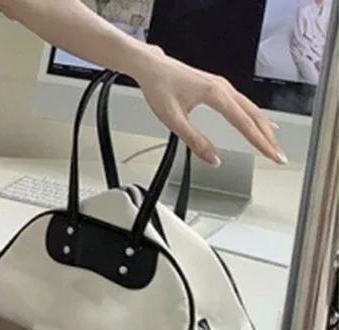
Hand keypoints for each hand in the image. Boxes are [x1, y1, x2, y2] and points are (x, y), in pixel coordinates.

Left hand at [133, 47, 287, 165]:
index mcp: (216, 94)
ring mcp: (222, 86)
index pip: (245, 124)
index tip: (271, 155)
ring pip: (251, 108)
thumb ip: (194, 141)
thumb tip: (212, 159)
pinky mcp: (217, 87)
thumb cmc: (160, 87)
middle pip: (254, 116)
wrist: (152, 68)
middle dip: (268, 137)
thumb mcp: (173, 120)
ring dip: (264, 127)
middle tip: (278, 155)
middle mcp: (223, 88)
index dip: (260, 142)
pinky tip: (260, 123)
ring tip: (273, 144)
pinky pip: (243, 103)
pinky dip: (255, 116)